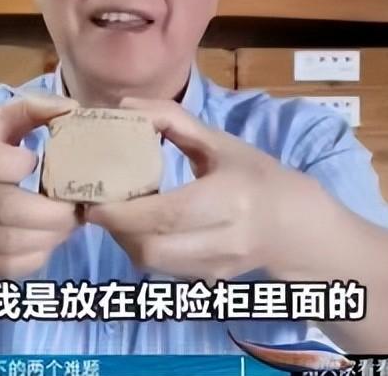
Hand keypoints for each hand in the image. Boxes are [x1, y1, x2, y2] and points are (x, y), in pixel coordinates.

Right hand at [0, 93, 83, 278]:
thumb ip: (29, 108)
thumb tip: (71, 109)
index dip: (20, 165)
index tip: (39, 161)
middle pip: (2, 209)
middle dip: (51, 211)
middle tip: (76, 205)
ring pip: (5, 243)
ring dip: (49, 236)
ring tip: (69, 222)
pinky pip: (2, 266)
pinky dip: (35, 256)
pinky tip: (48, 239)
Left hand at [85, 98, 324, 281]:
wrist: (293, 227)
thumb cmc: (255, 177)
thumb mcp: (219, 143)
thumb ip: (172, 120)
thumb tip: (125, 106)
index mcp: (230, 200)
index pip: (167, 215)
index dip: (123, 213)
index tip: (94, 200)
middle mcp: (225, 240)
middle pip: (152, 249)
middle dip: (117, 229)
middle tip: (99, 204)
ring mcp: (216, 267)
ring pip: (152, 264)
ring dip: (125, 241)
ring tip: (117, 214)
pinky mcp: (208, 281)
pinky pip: (162, 270)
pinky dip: (142, 249)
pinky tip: (140, 228)